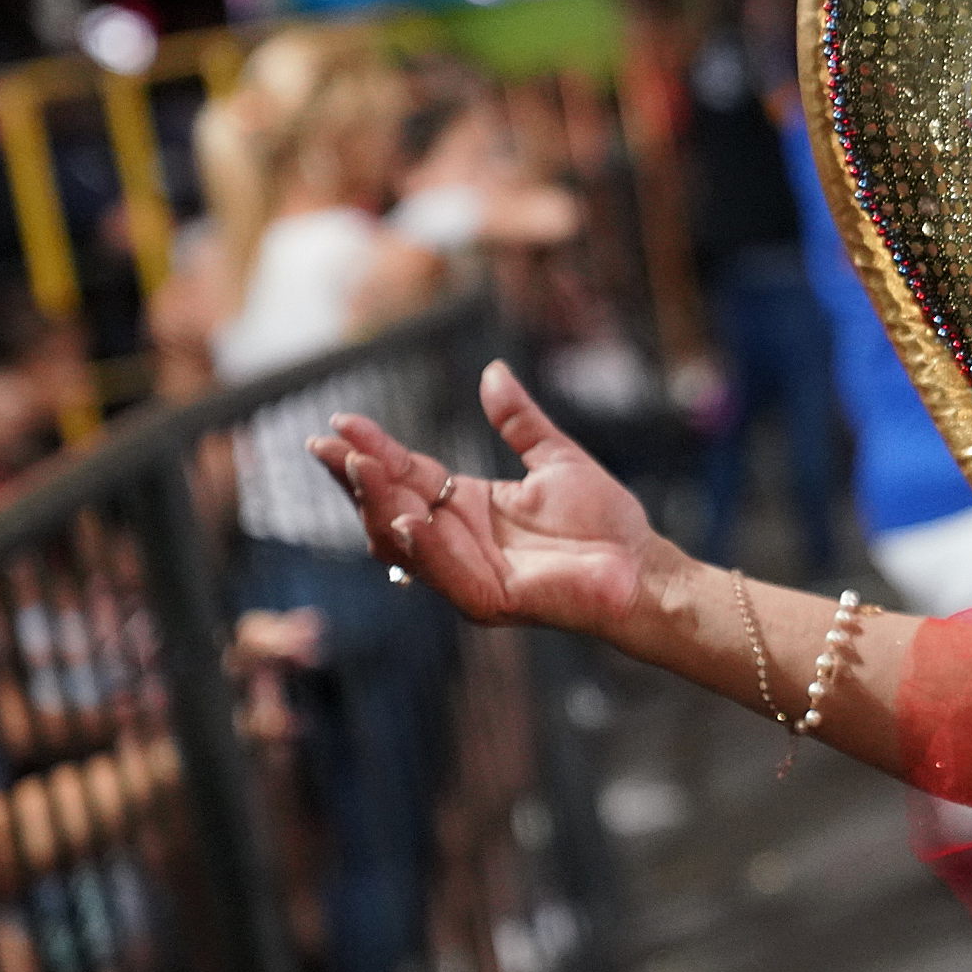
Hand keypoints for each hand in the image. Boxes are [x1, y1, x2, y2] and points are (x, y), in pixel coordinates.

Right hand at [308, 360, 676, 638]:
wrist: (642, 564)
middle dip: (356, 478)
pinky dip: (426, 547)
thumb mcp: (555, 458)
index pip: (405, 477)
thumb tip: (492, 372)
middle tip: (329, 445)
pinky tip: (411, 518)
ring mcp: (467, 573)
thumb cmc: (603, 520)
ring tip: (362, 466)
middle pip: (389, 509)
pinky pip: (447, 573)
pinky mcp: (490, 599)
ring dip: (380, 504)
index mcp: (466, 509)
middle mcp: (456, 542)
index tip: (338, 424)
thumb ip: (520, 421)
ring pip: (405, 541)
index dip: (371, 451)